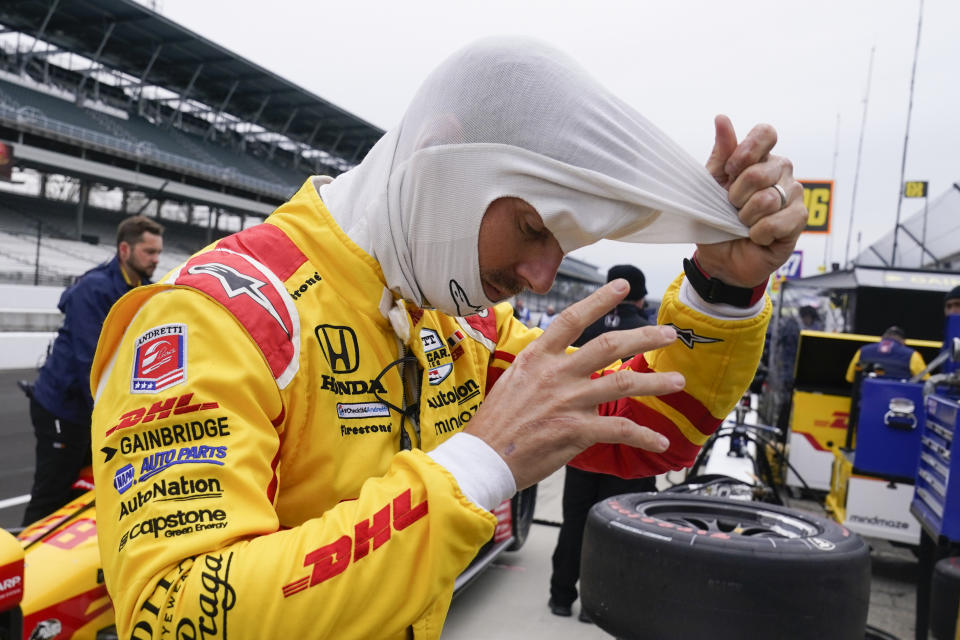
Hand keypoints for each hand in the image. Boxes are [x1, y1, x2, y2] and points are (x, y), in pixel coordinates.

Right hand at [464, 279, 683, 488]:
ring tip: (677, 380)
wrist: (483, 458)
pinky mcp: (576, 430)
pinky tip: (660, 439)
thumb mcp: (514, 380)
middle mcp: (555, 374)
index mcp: (537, 357)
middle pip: (609, 345)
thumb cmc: (496, 423)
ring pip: (622, 382)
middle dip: (644, 336)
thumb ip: (544, 367)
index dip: (600, 300)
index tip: (622, 285)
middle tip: (669, 334)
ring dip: (655, 381)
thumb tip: (567, 359)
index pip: (572, 318)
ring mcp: (568, 401)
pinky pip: (619, 428)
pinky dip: (644, 434)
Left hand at [697, 115, 807, 286]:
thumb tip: (722, 118)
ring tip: (743, 225)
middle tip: (732, 208)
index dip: (746, 151)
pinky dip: (759, 233)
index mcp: (759, 158)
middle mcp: (781, 171)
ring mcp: (794, 194)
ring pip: (768, 199)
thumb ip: (720, 154)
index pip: (766, 133)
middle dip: (737, 195)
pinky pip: (779, 221)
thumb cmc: (715, 219)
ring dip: (746, 218)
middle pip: (761, 170)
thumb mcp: (708, 186)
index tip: (730, 172)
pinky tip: (756, 237)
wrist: (720, 258)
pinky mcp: (800, 219)